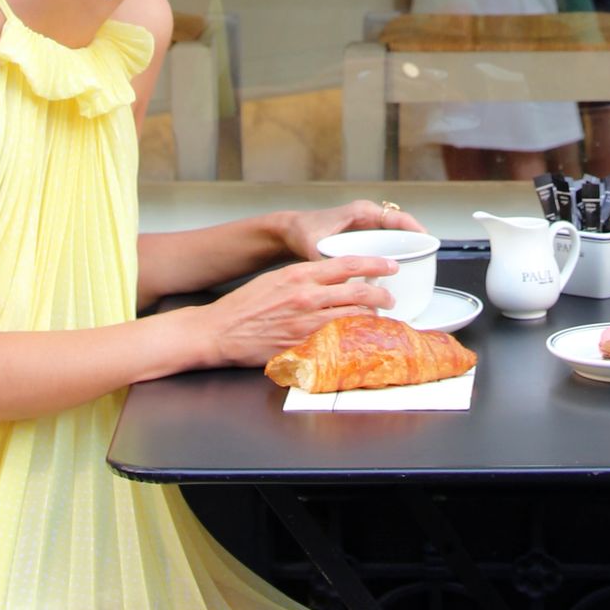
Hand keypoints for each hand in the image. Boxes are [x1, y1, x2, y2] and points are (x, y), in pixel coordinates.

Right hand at [193, 257, 399, 371]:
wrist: (219, 330)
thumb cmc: (244, 305)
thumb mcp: (276, 279)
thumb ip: (305, 278)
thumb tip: (333, 280)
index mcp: (299, 275)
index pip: (347, 264)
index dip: (374, 264)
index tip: (390, 266)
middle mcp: (306, 296)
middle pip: (358, 292)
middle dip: (381, 295)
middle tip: (389, 299)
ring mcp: (306, 323)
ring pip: (352, 318)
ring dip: (370, 319)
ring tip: (377, 321)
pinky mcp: (302, 345)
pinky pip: (337, 341)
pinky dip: (351, 339)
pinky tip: (358, 339)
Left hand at [263, 198, 427, 262]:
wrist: (290, 232)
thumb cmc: (302, 231)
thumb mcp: (315, 246)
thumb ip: (328, 261)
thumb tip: (340, 281)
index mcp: (361, 212)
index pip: (397, 217)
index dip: (415, 229)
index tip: (428, 241)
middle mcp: (368, 218)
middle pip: (401, 229)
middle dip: (415, 243)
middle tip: (427, 262)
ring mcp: (367, 228)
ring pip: (394, 238)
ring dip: (405, 251)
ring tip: (417, 271)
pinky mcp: (363, 239)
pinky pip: (385, 246)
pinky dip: (393, 257)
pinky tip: (394, 275)